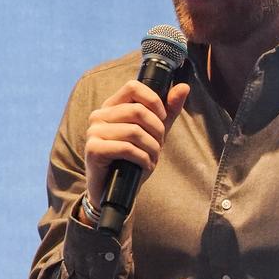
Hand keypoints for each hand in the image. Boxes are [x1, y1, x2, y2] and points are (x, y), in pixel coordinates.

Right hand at [83, 78, 189, 211]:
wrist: (115, 191)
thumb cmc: (132, 161)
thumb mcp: (154, 134)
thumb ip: (168, 112)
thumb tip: (184, 87)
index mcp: (111, 107)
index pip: (133, 87)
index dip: (153, 101)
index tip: (162, 118)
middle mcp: (99, 116)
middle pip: (137, 110)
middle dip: (156, 130)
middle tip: (159, 146)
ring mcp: (94, 132)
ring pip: (134, 131)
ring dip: (152, 148)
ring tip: (153, 158)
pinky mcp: (94, 150)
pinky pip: (126, 148)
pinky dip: (142, 158)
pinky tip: (145, 165)